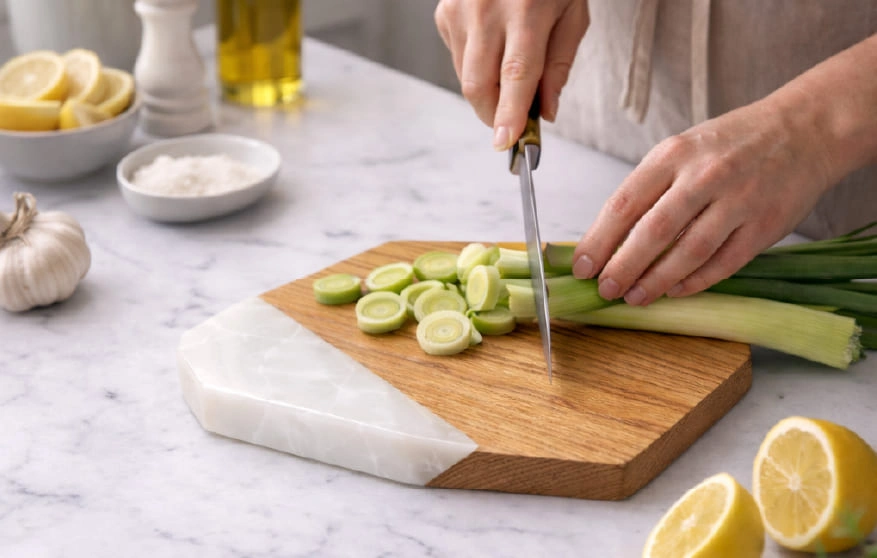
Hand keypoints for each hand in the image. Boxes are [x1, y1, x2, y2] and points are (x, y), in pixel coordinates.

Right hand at [434, 0, 588, 149]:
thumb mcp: (572, 14)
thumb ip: (559, 65)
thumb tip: (546, 112)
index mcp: (527, 9)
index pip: (515, 75)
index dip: (510, 114)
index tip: (505, 141)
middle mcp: (486, 9)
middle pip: (479, 85)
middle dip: (493, 116)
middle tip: (510, 125)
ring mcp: (459, 10)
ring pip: (465, 77)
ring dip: (488, 91)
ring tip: (509, 70)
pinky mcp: (444, 13)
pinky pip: (458, 58)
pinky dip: (476, 66)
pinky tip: (493, 44)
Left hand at [571, 97, 836, 305]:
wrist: (806, 129)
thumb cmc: (732, 143)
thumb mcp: (684, 149)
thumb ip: (651, 188)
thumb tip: (609, 238)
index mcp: (674, 154)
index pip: (624, 203)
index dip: (598, 240)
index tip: (581, 266)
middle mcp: (704, 176)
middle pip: (652, 232)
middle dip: (622, 267)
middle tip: (605, 289)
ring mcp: (738, 201)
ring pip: (688, 252)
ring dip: (656, 281)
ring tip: (634, 297)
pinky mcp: (765, 225)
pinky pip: (723, 263)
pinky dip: (695, 282)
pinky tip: (674, 292)